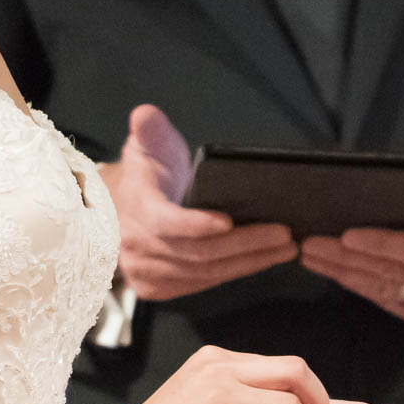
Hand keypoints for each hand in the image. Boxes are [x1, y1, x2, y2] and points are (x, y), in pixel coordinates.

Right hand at [103, 105, 297, 299]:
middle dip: (245, 245)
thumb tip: (145, 115)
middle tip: (283, 234)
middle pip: (198, 253)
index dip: (198, 224)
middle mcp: (137, 247)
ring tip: (285, 249)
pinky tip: (262, 261)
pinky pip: (203, 284)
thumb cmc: (143, 177)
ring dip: (249, 263)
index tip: (230, 221)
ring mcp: (146, 272)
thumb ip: (149, 129)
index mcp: (136, 209)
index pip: (167, 223)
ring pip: (205, 273)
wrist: (118, 212)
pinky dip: (235, 273)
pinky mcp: (157, 288)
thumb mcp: (146, 146)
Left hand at [300, 166, 403, 332]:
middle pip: (392, 272)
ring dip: (343, 272)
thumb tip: (378, 182)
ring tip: (312, 254)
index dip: (381, 244)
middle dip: (346, 257)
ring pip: (383, 289)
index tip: (346, 235)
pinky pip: (387, 300)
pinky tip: (334, 269)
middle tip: (311, 242)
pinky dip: (358, 284)